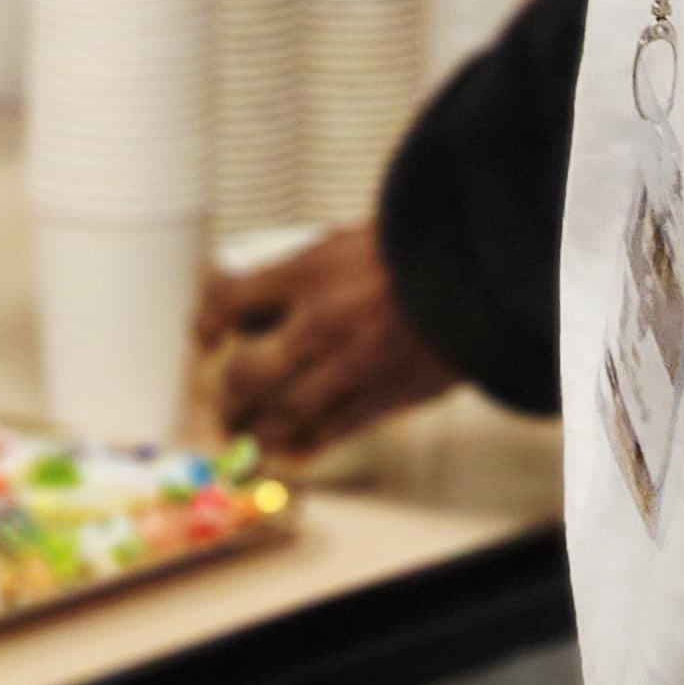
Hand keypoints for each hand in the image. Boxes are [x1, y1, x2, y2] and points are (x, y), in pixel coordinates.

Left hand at [196, 226, 459, 458]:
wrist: (480, 268)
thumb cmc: (415, 244)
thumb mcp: (345, 238)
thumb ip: (305, 270)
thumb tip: (263, 300)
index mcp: (308, 271)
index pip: (229, 301)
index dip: (206, 322)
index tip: (203, 335)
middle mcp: (321, 322)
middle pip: (248, 374)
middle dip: (228, 393)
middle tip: (223, 401)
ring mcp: (353, 366)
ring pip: (283, 415)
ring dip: (257, 430)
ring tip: (246, 434)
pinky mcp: (386, 396)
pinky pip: (331, 432)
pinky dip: (305, 444)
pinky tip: (291, 447)